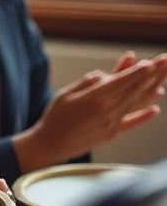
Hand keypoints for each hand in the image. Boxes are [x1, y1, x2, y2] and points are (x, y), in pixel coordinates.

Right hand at [14, 52, 166, 171]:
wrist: (51, 145)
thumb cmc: (55, 117)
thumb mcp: (65, 94)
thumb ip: (86, 83)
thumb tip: (104, 75)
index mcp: (94, 99)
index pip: (122, 81)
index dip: (138, 71)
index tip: (151, 62)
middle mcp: (108, 111)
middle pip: (135, 89)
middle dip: (153, 74)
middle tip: (166, 61)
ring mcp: (112, 123)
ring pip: (136, 103)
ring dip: (152, 89)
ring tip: (164, 79)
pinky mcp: (113, 133)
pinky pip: (132, 122)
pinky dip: (144, 115)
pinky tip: (156, 109)